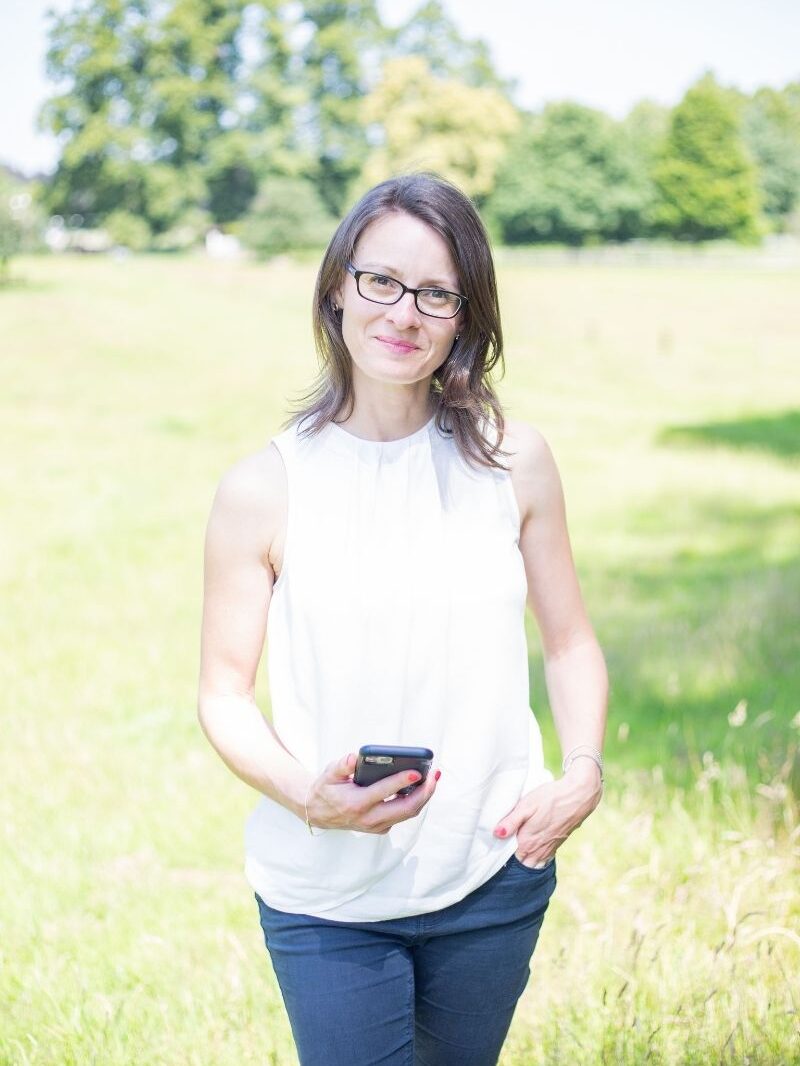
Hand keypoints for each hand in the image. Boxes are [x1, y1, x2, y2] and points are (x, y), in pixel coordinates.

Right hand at [305, 752, 440, 833]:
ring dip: (423, 797)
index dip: (402, 781)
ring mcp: (375, 826)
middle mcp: (368, 818)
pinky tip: (420, 787)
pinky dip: (414, 802)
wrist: (317, 813)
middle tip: (435, 774)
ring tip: (434, 778)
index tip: (418, 771)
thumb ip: (342, 766)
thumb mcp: (328, 774)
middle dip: (424, 792)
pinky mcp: (380, 828)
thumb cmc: (326, 788)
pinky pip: (402, 815)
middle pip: (405, 809)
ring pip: (407, 814)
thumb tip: (354, 758)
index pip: (383, 792)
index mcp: (356, 803)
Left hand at [493, 762, 601, 866]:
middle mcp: (538, 849)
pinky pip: (544, 859)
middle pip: (522, 864)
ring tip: (517, 853)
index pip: (510, 857)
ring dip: (526, 861)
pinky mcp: (558, 843)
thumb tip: (496, 834)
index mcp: (527, 842)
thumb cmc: (550, 798)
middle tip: (504, 851)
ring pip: (534, 864)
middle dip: (513, 862)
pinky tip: (534, 850)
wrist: (578, 796)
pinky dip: (537, 859)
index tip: (494, 848)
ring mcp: (549, 848)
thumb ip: (511, 821)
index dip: (501, 853)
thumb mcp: (526, 806)